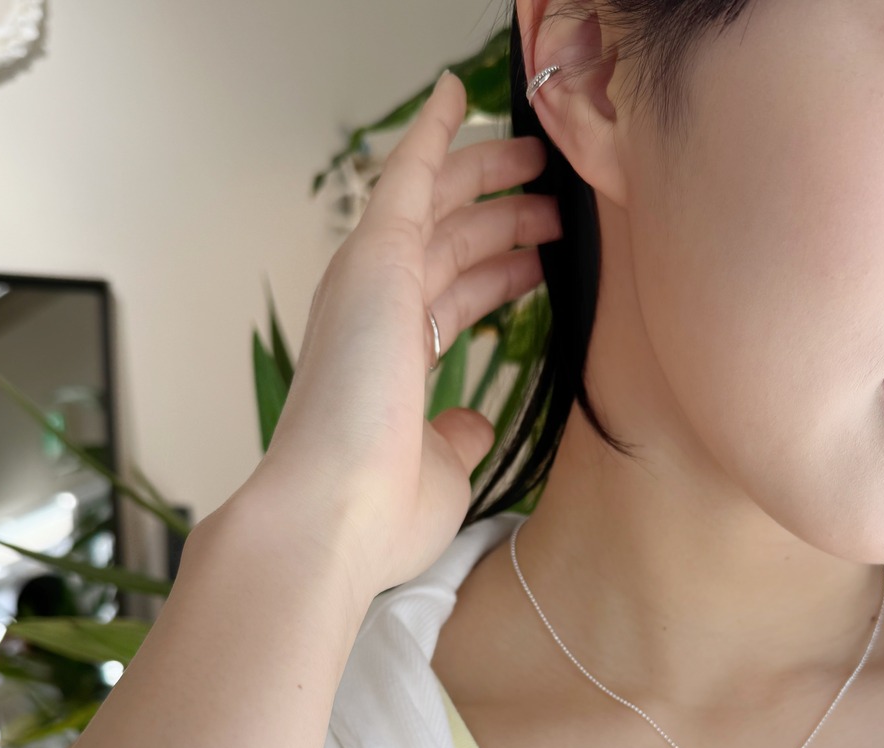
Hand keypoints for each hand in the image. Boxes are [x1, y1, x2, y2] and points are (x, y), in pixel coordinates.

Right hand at [239, 69, 561, 603]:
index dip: (497, 276)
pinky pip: (406, 174)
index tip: (535, 263)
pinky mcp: (376, 260)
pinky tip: (459, 92)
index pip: (452, 300)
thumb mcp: (445, 469)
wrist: (334, 519)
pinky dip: (432, 132)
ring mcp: (373, 284)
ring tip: (542, 169)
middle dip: (500, 220)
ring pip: (438, 208)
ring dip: (489, 183)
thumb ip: (458, 433)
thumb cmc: (378, 514)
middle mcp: (377, 316)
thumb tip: (474, 419)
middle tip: (549, 203)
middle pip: (448, 245)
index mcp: (393, 363)